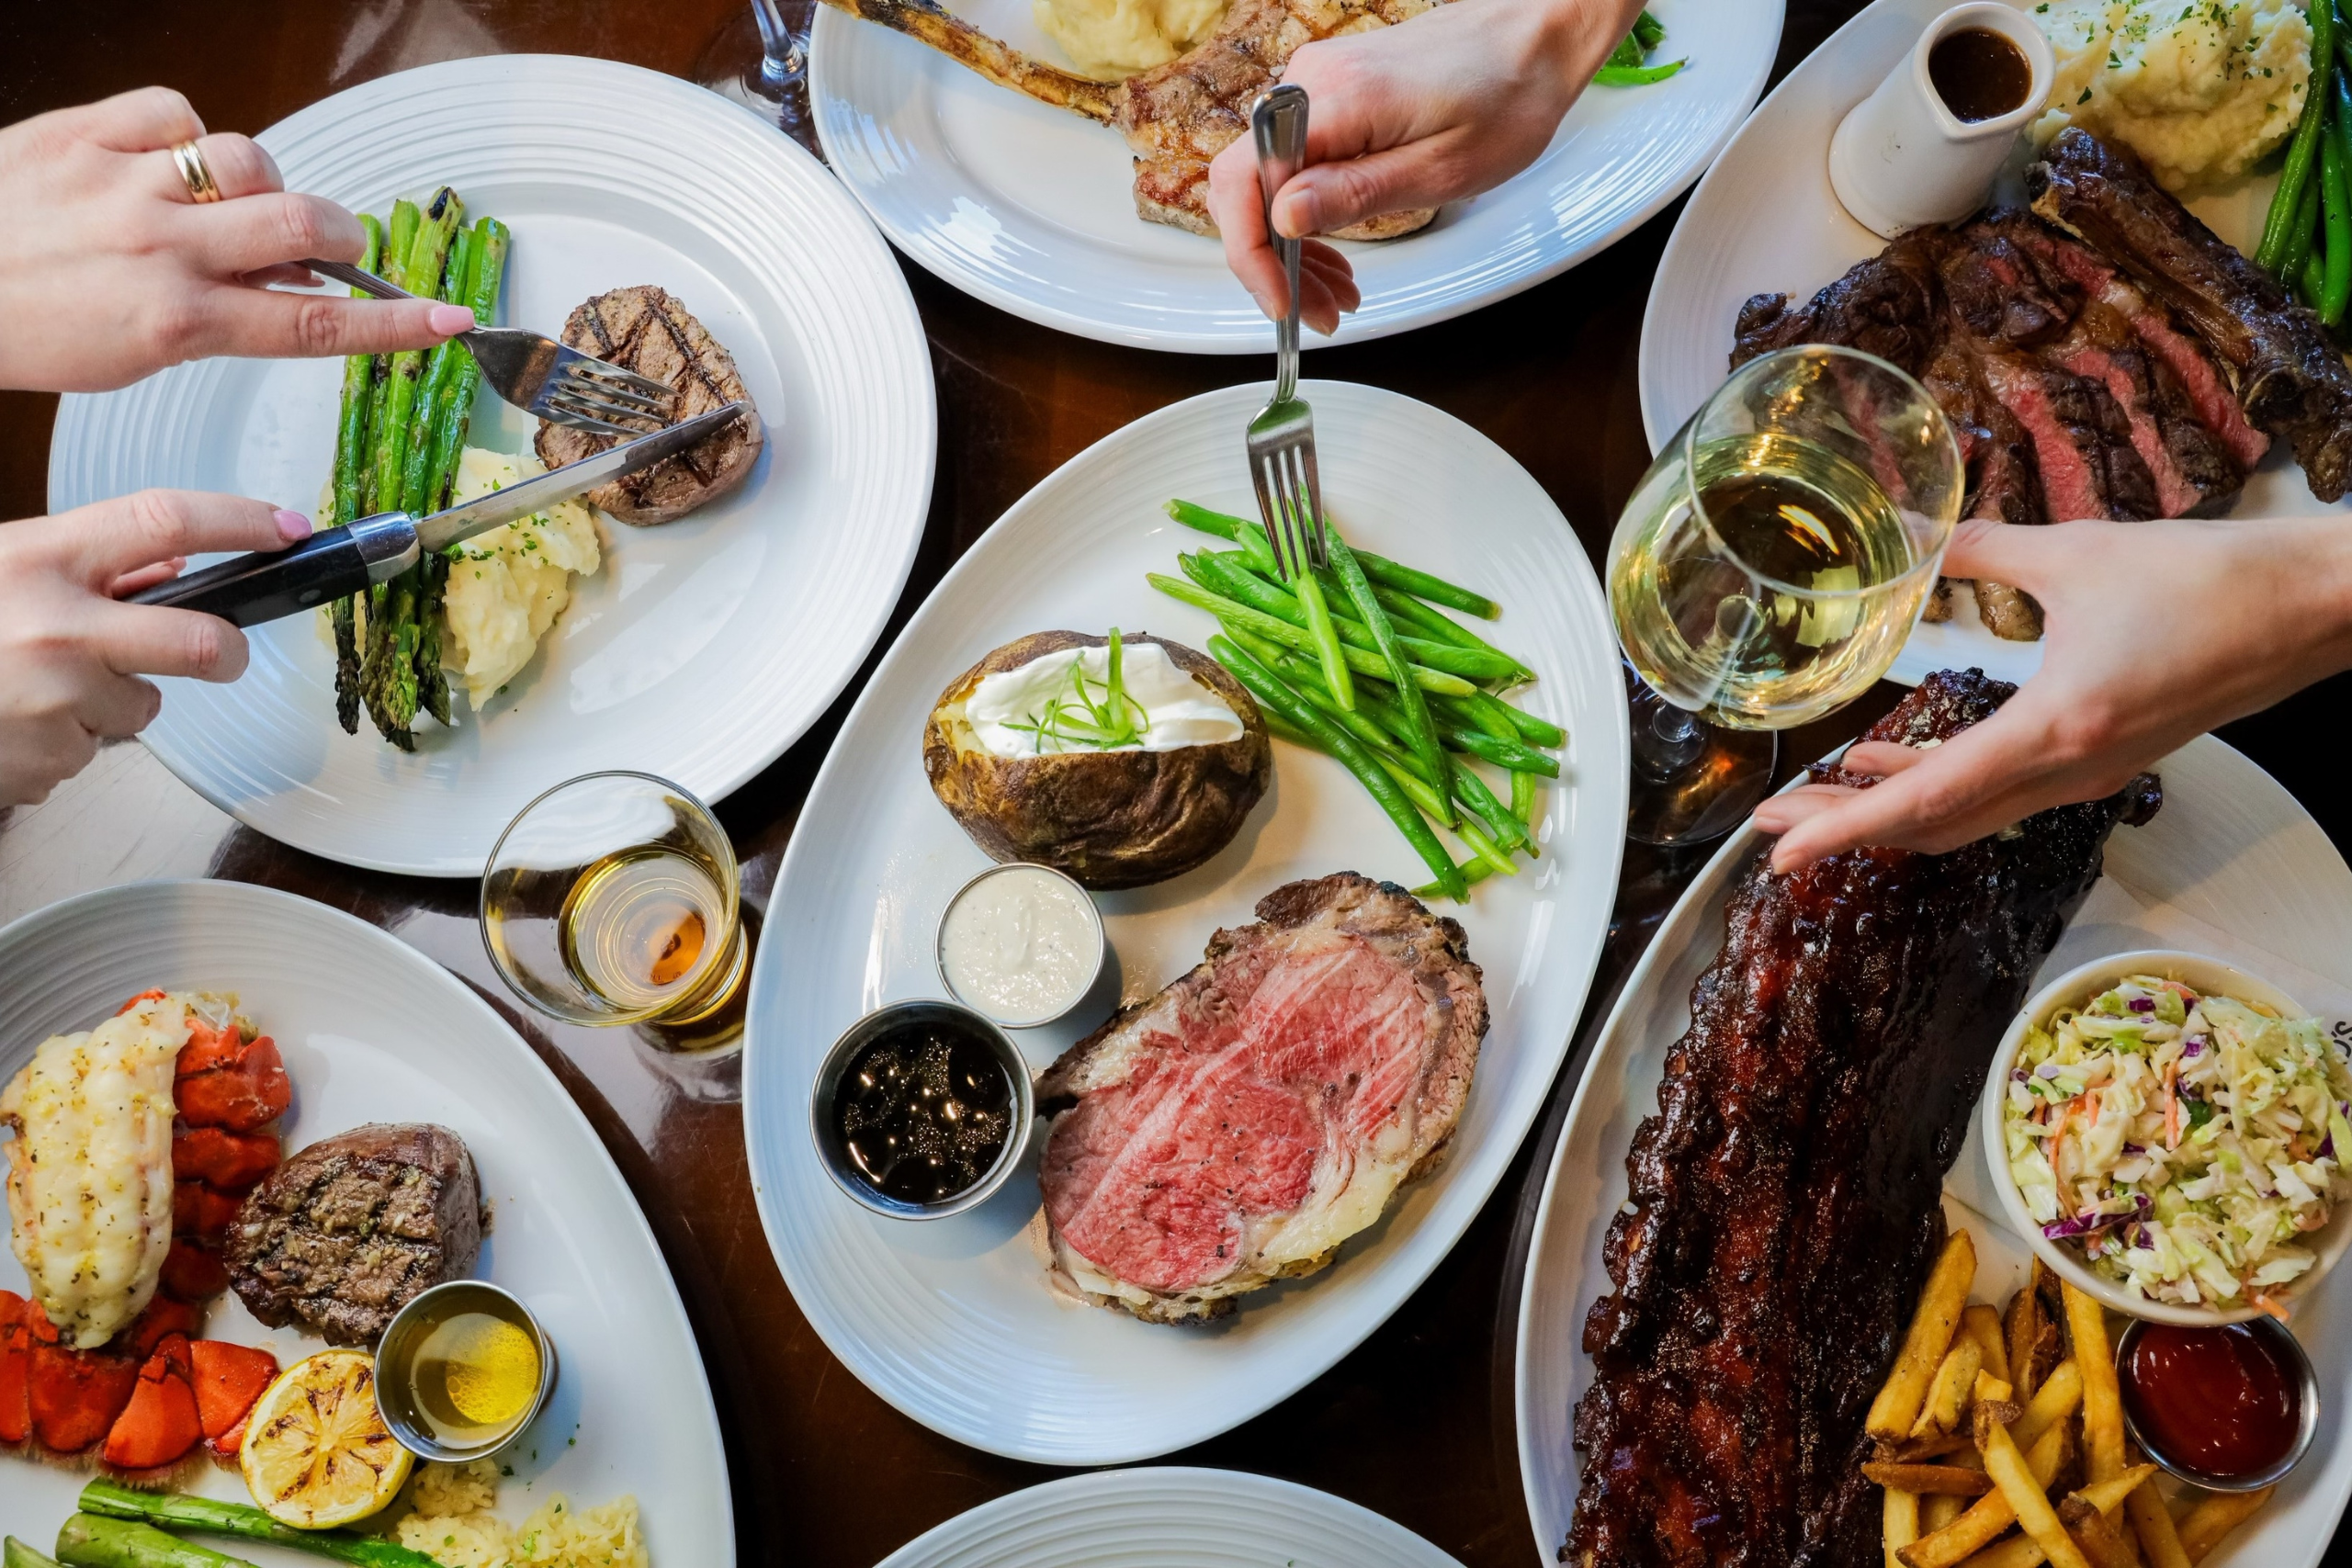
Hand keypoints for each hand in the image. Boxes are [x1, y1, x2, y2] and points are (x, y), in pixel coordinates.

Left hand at [0, 87, 475, 392]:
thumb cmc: (25, 327)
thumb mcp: (136, 354)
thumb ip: (221, 317)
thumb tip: (290, 280)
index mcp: (177, 322)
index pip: (314, 323)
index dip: (395, 323)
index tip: (449, 319)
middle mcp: (159, 250)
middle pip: (299, 225)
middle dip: (336, 231)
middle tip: (330, 242)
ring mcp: (122, 185)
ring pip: (245, 160)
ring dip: (258, 181)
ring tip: (231, 202)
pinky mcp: (82, 133)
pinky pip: (169, 112)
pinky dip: (181, 133)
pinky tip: (163, 160)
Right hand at [0, 490, 309, 806]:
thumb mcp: (2, 567)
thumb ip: (83, 565)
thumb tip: (170, 564)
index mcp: (38, 557)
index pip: (166, 520)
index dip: (239, 521)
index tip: (287, 528)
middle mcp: (55, 626)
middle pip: (201, 642)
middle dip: (228, 653)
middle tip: (225, 655)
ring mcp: (55, 698)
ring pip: (143, 705)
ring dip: (112, 702)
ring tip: (39, 687)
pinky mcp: (48, 758)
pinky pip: (92, 751)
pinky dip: (66, 742)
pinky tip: (16, 722)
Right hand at [1203, 0, 1642, 333]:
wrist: (1534, 36)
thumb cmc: (1507, 96)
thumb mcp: (1439, 169)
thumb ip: (1354, 194)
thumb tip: (1282, 219)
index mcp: (1334, 102)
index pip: (1245, 183)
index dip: (1252, 255)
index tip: (1283, 303)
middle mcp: (1311, 84)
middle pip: (1251, 189)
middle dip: (1276, 263)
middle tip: (1319, 312)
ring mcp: (1318, 86)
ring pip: (1273, 183)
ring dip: (1295, 246)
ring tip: (1336, 295)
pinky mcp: (1333, 94)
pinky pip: (1299, 163)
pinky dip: (1311, 213)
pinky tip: (1338, 250)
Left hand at [1753, 516, 2351, 872]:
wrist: (2312, 607)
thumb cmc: (2206, 581)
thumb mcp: (2076, 555)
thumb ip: (1982, 550)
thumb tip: (1912, 530)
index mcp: (2052, 732)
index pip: (1925, 800)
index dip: (1843, 829)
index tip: (1778, 850)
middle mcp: (2066, 771)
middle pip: (1934, 824)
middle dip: (1846, 827)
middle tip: (1772, 825)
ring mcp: (2088, 772)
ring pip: (1968, 813)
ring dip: (1890, 809)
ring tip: (1817, 792)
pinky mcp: (2103, 756)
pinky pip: (2003, 791)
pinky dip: (1940, 787)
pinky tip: (1897, 760)